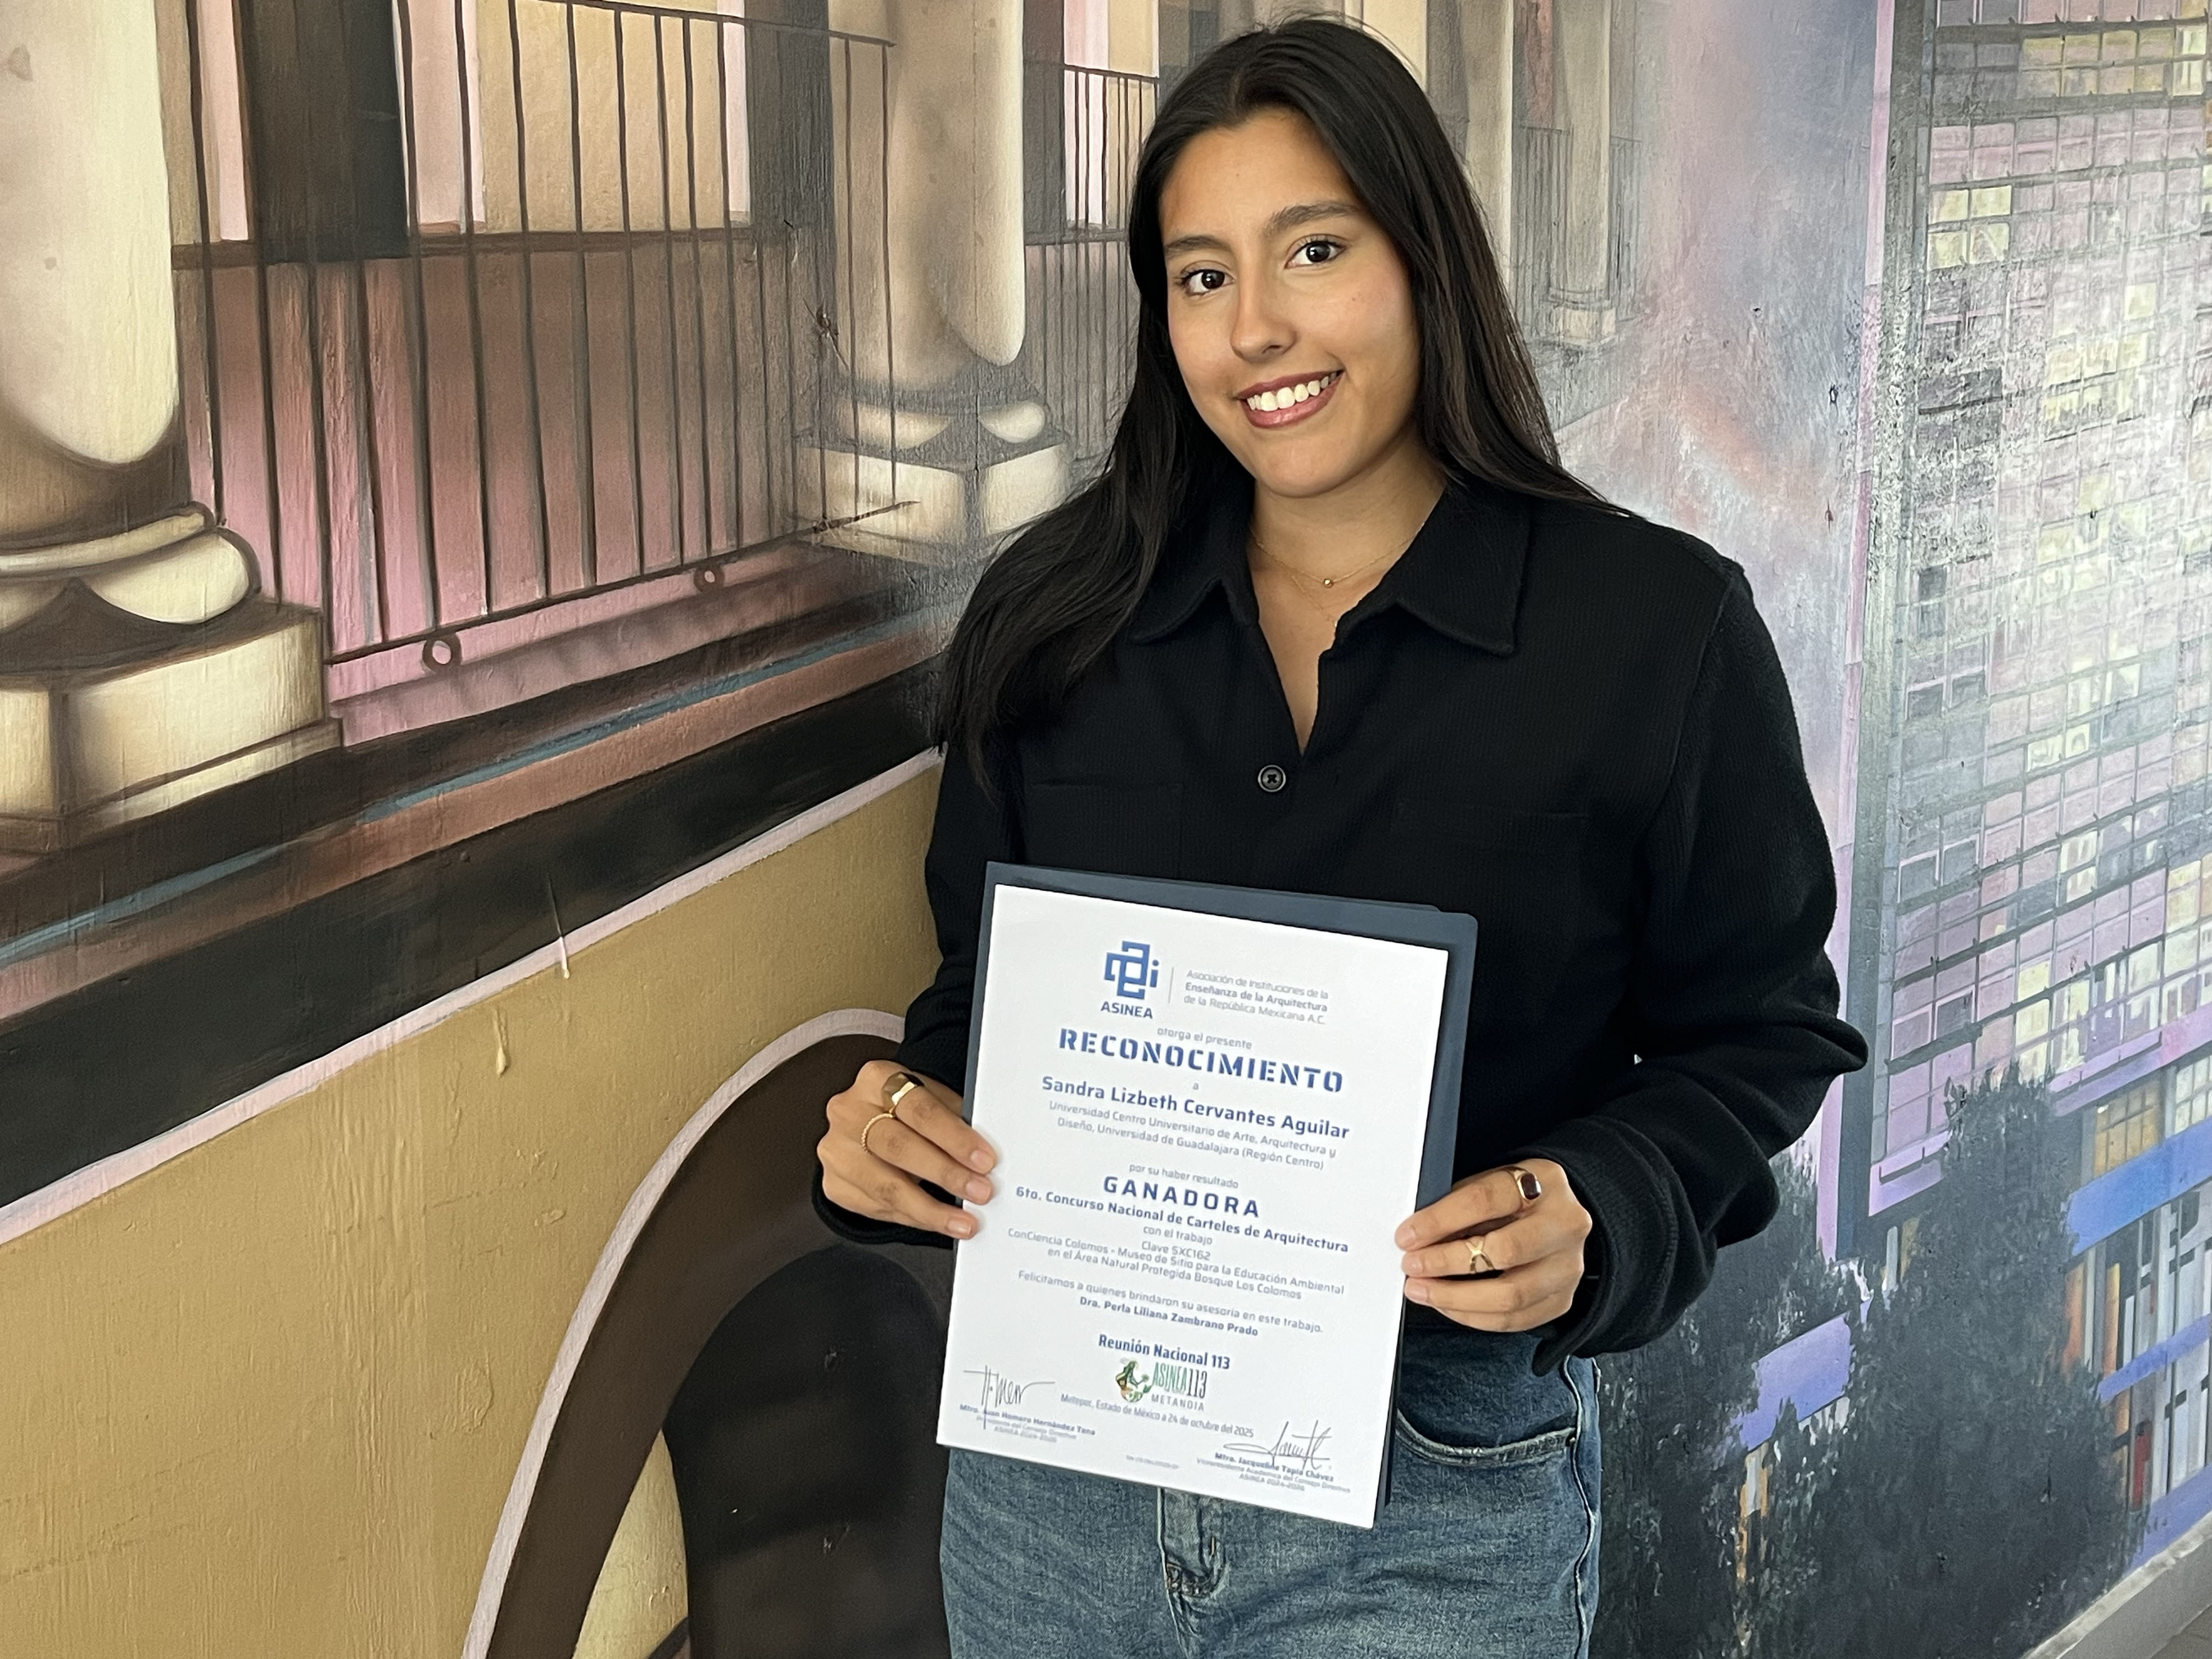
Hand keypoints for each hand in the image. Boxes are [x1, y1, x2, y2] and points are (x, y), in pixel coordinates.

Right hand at [819, 1060, 994, 1237]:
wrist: (864, 1124)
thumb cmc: (906, 1112)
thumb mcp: (930, 1099)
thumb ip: (955, 1120)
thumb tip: (987, 1155)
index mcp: (876, 1079)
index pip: (919, 1109)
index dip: (954, 1137)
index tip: (985, 1160)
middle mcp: (848, 1112)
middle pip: (899, 1147)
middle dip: (945, 1174)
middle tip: (979, 1192)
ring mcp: (836, 1150)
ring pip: (886, 1187)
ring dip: (931, 1209)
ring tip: (963, 1222)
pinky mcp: (834, 1184)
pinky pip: (877, 1208)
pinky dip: (913, 1218)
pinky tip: (936, 1221)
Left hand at [1394, 1158, 1590, 1332]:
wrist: (1558, 1218)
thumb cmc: (1515, 1200)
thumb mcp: (1488, 1184)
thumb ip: (1457, 1206)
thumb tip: (1416, 1238)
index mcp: (1543, 1183)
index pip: (1486, 1200)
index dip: (1440, 1220)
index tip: (1408, 1236)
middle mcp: (1565, 1225)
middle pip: (1504, 1251)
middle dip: (1447, 1262)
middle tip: (1413, 1266)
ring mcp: (1568, 1267)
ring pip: (1511, 1296)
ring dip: (1456, 1298)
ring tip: (1423, 1291)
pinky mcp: (1563, 1300)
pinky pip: (1514, 1320)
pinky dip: (1474, 1317)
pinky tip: (1449, 1305)